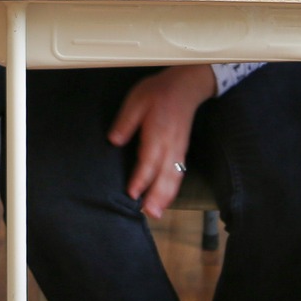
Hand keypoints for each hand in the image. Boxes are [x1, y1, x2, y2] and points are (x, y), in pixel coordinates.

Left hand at [108, 66, 216, 218]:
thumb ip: (125, 121)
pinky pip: (179, 174)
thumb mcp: (136, 100)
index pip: (149, 160)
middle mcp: (170, 145)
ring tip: (156, 213)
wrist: (186, 86)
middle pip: (164, 175)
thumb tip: (114, 140)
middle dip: (157, 196)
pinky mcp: (181, 152)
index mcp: (157, 132)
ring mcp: (178, 150)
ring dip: (166, 197)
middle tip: (148, 213)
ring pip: (173, 177)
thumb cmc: (160, 92)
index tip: (132, 193)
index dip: (141, 178)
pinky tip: (166, 200)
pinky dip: (173, 190)